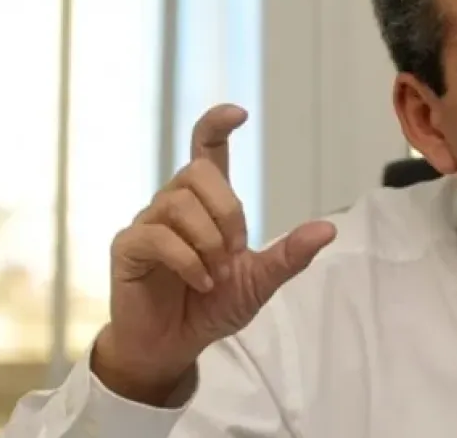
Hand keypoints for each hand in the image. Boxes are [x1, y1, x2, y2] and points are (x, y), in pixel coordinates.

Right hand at [92, 104, 335, 403]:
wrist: (175, 345)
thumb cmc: (212, 305)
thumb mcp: (259, 281)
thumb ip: (289, 255)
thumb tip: (329, 229)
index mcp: (205, 204)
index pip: (205, 149)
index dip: (216, 125)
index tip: (239, 112)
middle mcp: (174, 204)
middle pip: (198, 171)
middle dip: (228, 211)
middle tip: (236, 252)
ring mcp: (147, 223)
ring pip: (178, 202)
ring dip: (209, 241)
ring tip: (217, 274)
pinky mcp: (128, 248)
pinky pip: (157, 236)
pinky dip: (188, 261)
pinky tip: (201, 282)